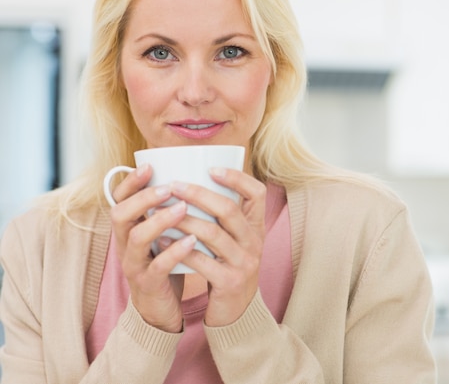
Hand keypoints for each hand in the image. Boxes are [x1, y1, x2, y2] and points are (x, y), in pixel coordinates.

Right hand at [108, 164, 195, 332]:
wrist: (159, 309)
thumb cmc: (165, 263)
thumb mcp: (162, 234)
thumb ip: (168, 210)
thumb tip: (190, 177)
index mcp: (129, 228)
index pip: (119, 199)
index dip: (130, 182)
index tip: (148, 165)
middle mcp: (126, 244)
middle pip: (120, 214)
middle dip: (143, 198)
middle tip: (169, 187)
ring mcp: (134, 264)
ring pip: (138, 238)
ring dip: (160, 220)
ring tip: (183, 208)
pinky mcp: (148, 284)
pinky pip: (157, 266)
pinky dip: (174, 251)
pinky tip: (192, 241)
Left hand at [170, 168, 265, 326]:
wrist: (236, 312)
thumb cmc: (228, 267)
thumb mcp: (236, 241)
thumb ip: (224, 218)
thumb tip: (196, 181)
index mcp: (256, 227)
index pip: (257, 193)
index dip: (237, 177)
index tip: (211, 168)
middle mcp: (254, 242)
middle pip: (228, 209)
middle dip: (199, 194)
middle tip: (174, 185)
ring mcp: (244, 263)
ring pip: (213, 234)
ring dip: (185, 220)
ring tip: (162, 211)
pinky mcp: (229, 282)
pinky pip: (202, 261)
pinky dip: (179, 250)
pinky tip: (160, 242)